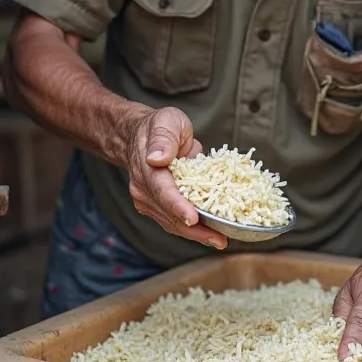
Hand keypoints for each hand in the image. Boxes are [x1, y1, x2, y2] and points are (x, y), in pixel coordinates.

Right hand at [124, 106, 226, 249]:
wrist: (141, 135)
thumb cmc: (159, 126)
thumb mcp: (166, 121)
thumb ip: (163, 138)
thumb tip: (158, 158)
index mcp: (147, 168)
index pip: (162, 191)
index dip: (178, 206)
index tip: (193, 218)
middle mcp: (144, 189)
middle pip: (169, 214)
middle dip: (195, 229)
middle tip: (219, 239)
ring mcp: (148, 200)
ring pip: (173, 223)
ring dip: (197, 234)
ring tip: (220, 241)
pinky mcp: (156, 207)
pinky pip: (175, 221)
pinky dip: (193, 229)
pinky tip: (212, 234)